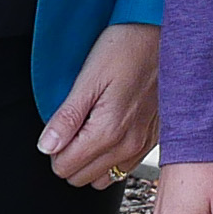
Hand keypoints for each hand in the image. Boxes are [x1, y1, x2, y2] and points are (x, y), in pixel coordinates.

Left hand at [40, 24, 160, 188]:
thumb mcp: (89, 78)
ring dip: (90, 160)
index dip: (53, 149)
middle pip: (81, 177)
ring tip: (89, 128)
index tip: (59, 127)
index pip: (65, 167)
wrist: (166, 36)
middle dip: (69, 156)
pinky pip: (124, 168)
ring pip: (103, 177)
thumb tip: (46, 146)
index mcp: (108, 131)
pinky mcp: (153, 140)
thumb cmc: (128, 48)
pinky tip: (109, 130)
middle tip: (72, 125)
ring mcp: (143, 145)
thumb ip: (67, 118)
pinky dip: (110, 157)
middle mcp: (129, 145)